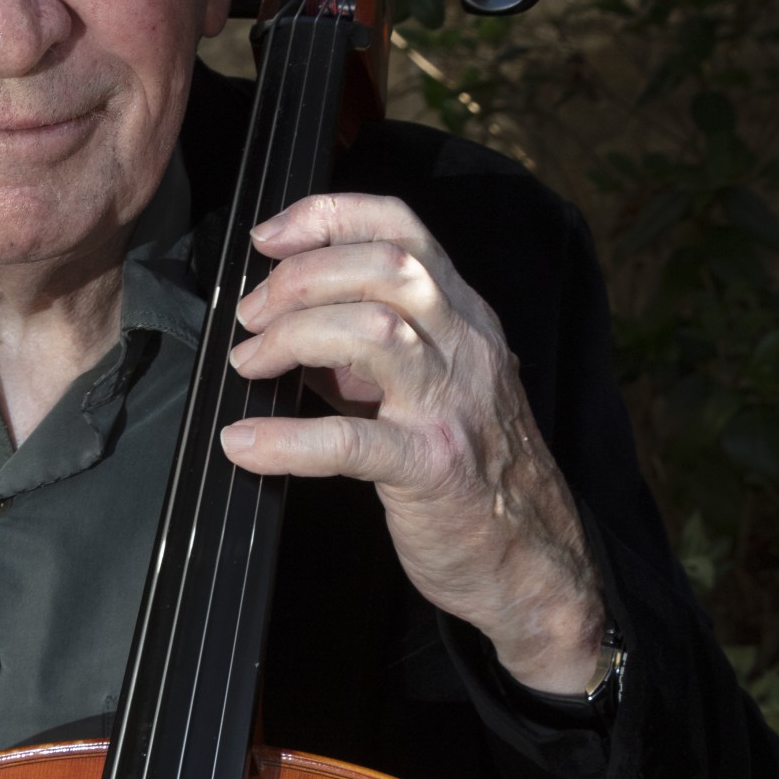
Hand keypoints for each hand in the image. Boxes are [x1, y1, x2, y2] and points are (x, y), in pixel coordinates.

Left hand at [222, 192, 613, 696]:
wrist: (532, 562)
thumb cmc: (475, 476)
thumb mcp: (436, 391)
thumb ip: (375, 356)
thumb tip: (294, 334)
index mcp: (464, 319)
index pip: (402, 229)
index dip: (329, 216)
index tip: (268, 237)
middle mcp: (465, 347)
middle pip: (384, 265)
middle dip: (301, 278)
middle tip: (250, 318)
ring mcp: (452, 406)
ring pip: (375, 329)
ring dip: (295, 336)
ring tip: (249, 364)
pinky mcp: (433, 468)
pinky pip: (351, 441)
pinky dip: (287, 441)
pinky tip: (246, 445)